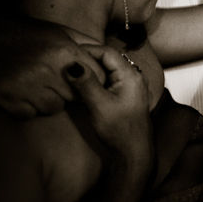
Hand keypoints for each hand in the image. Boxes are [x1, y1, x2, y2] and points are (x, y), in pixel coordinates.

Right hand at [0, 24, 105, 117]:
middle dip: (72, 90)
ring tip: (40, 84)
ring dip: (50, 100)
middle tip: (59, 80)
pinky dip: (28, 107)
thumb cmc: (26, 32)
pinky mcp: (7, 98)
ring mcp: (26, 87)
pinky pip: (29, 114)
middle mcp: (48, 71)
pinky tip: (24, 92)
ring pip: (54, 107)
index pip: (97, 76)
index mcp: (64, 52)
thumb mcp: (59, 31)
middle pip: (76, 95)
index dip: (94, 78)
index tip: (88, 79)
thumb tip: (104, 55)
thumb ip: (84, 43)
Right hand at [69, 45, 151, 163]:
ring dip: (92, 68)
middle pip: (108, 59)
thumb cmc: (119, 129)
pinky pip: (110, 78)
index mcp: (131, 75)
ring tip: (73, 71)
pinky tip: (84, 84)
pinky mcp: (126, 94)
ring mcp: (131, 85)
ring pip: (108, 69)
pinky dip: (97, 78)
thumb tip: (72, 65)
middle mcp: (134, 77)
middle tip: (68, 61)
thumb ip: (86, 83)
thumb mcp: (99, 105)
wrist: (132, 151)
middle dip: (88, 58)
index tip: (68, 53)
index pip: (107, 52)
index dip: (87, 50)